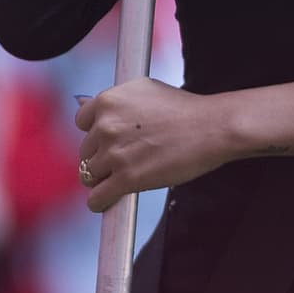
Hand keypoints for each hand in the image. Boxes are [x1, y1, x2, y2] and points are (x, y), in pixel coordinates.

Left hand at [74, 78, 230, 212]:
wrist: (213, 128)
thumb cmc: (184, 109)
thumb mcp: (144, 90)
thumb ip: (114, 101)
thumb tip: (80, 103)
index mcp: (108, 100)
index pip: (82, 122)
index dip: (97, 133)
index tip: (112, 140)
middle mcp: (106, 125)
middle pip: (85, 151)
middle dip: (103, 157)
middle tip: (128, 159)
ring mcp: (115, 154)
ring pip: (89, 175)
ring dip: (104, 179)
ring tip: (125, 177)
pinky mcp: (127, 179)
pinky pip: (96, 198)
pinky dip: (101, 202)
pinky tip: (110, 200)